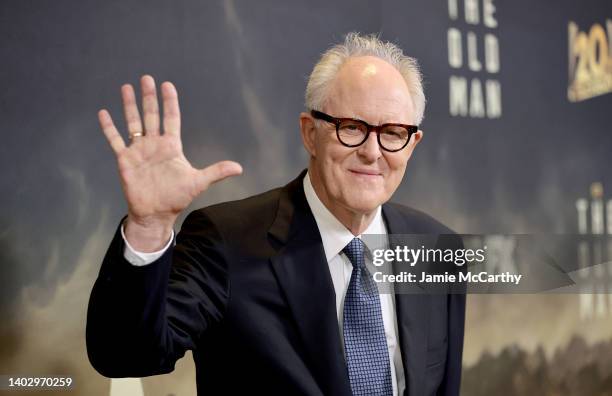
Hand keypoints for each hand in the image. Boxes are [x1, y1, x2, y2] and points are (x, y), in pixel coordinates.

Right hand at [98, 75, 241, 250]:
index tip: (168, 85)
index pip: (171, 118)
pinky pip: (115, 140)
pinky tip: (104, 113)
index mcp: (171, 146)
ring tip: (126, 87)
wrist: (156, 214)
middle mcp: (154, 144)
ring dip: (130, 106)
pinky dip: (109, 128)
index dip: (169, 102)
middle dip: (149, 97)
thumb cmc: (176, 198)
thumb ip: (216, 172)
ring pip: (133, 123)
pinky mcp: (125, 160)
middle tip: (146, 78)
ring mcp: (139, 151)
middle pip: (151, 115)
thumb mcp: (198, 182)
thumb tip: (239, 168)